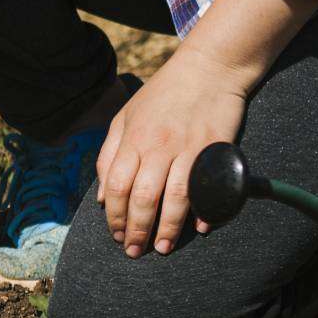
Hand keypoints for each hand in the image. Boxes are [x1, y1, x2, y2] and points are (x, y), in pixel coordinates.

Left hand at [94, 51, 248, 256]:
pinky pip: (210, 184)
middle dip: (136, 230)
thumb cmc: (162, 95)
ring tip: (162, 248)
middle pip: (143, 198)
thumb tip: (101, 197)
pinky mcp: (216, 147)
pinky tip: (201, 226)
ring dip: (168, 227)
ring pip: (175, 197)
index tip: (115, 234)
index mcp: (132, 139)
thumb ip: (108, 155)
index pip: (115, 186)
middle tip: (134, 251)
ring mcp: (189, 147)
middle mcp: (158, 146)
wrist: (209, 66)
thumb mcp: (124, 118)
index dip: (113, 216)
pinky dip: (206, 208)